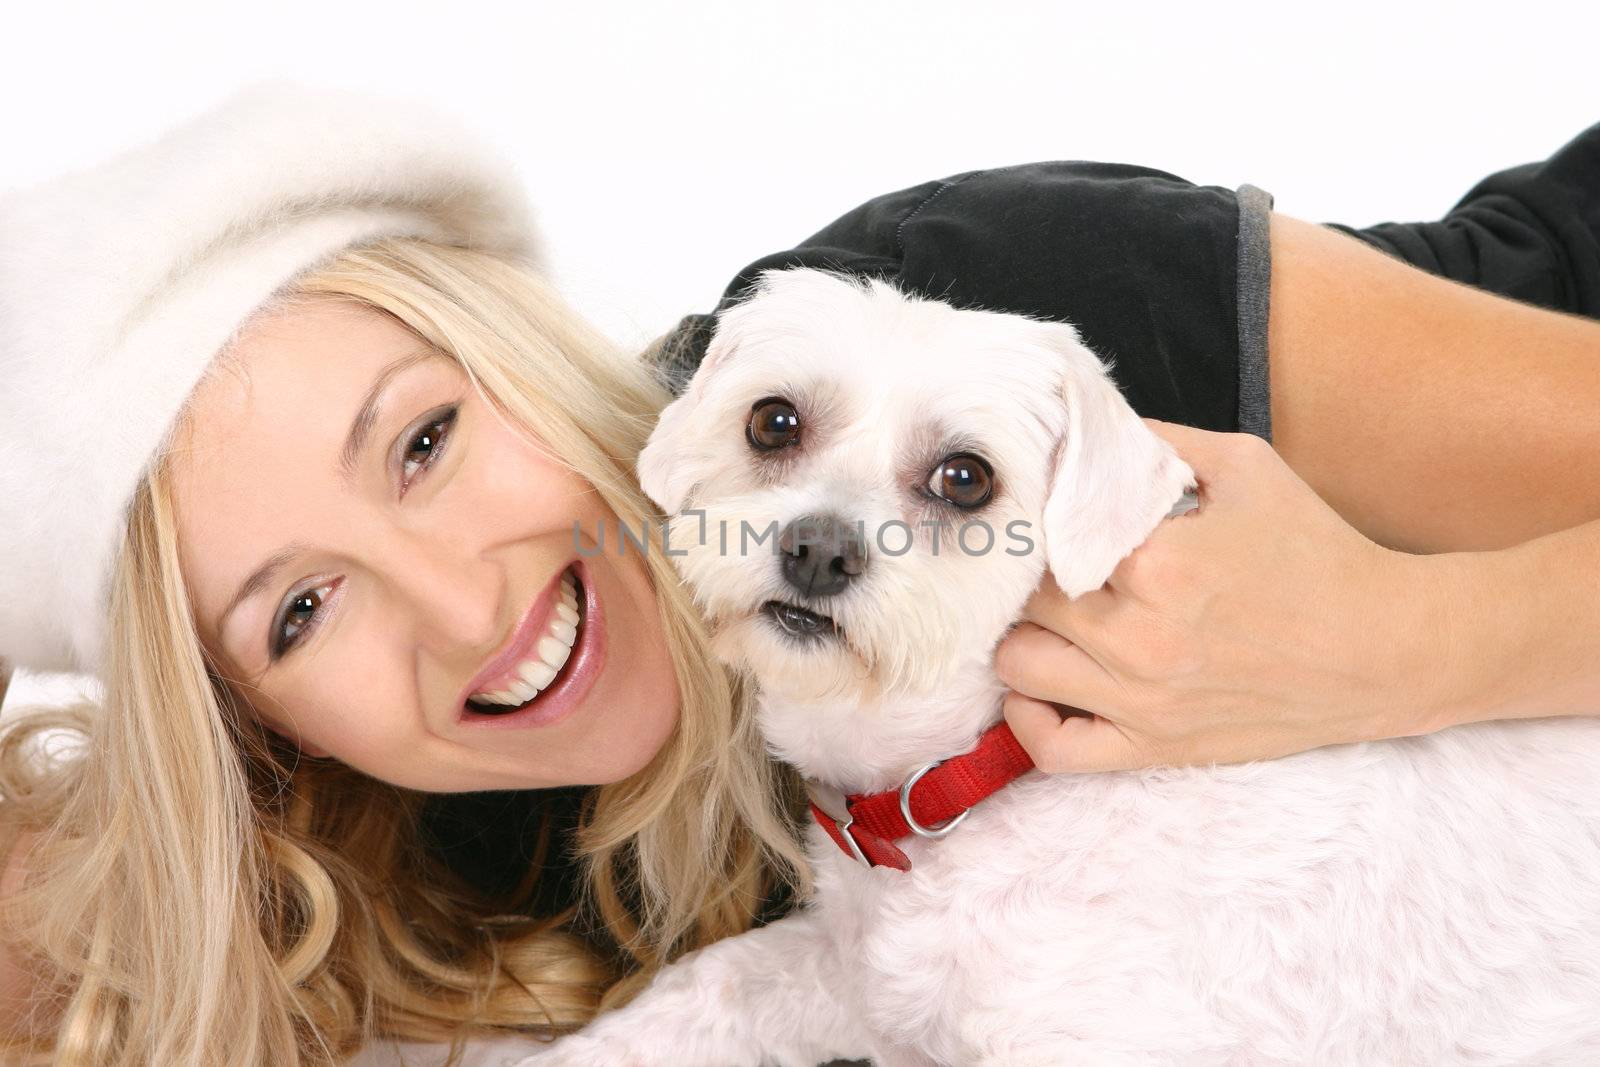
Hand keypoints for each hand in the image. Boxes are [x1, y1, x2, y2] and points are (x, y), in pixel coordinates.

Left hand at [995, 419, 1462, 771]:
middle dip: (1019, 578)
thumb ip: (1158, 443)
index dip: (1030, 522)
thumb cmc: (1318, 552)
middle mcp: (1139, 638)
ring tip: (1042, 617)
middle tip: (1036, 565)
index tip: (1037, 515)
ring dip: (1018, 638)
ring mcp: (1143, 702)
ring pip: (1019, 669)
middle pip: (1022, 601)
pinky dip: (1030, 720)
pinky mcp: (1155, 748)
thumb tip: (1088, 431)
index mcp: (1157, 563)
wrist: (1385, 650)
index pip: (1043, 537)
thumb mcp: (1246, 468)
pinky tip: (1043, 687)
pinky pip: (1054, 750)